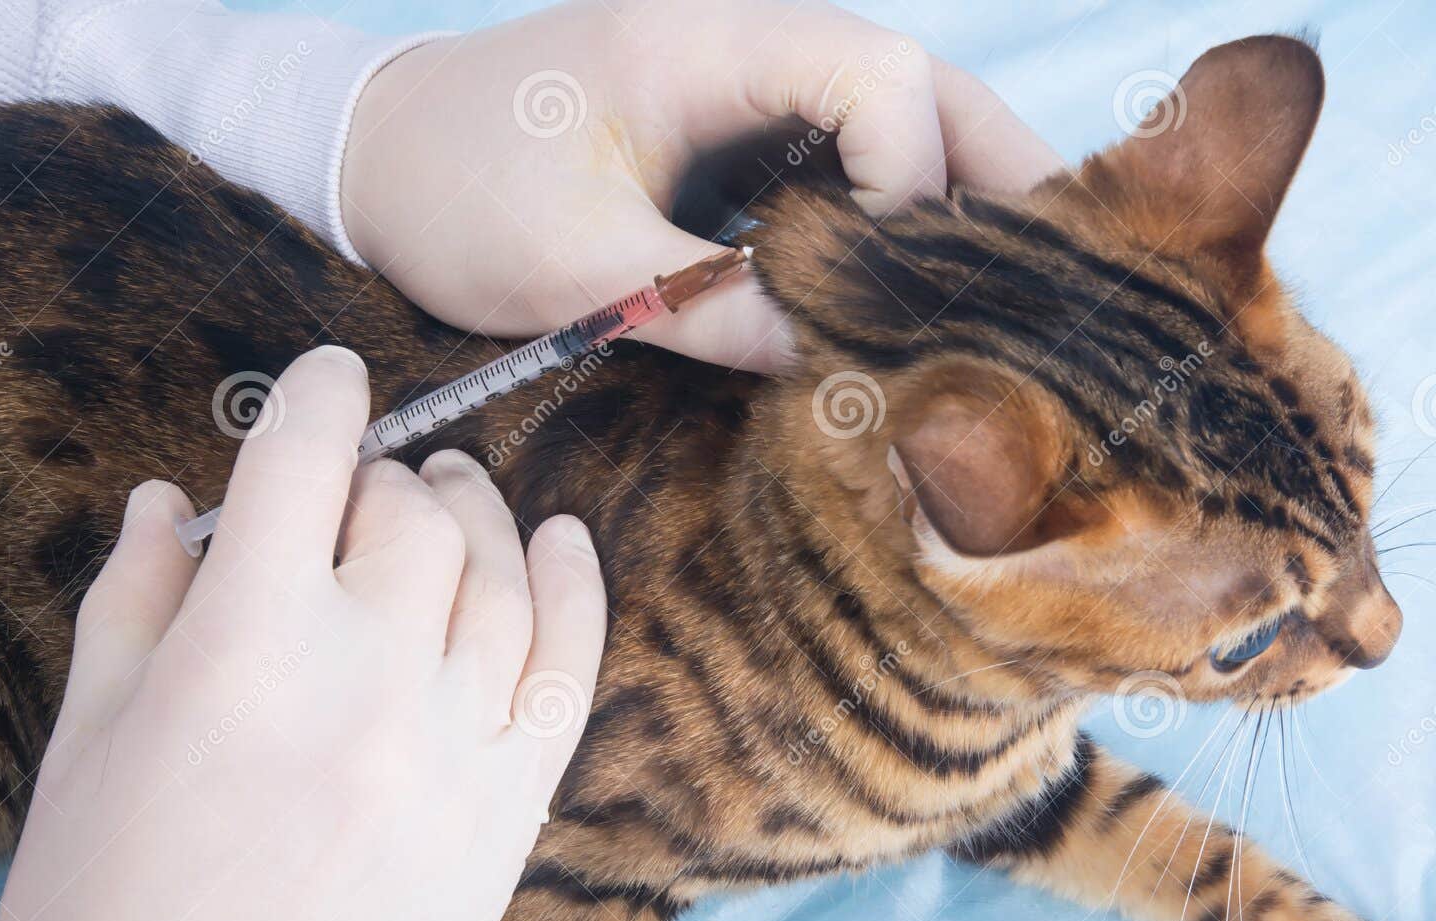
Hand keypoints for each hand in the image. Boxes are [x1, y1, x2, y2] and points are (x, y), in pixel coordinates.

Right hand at [0, 346, 606, 920]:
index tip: (329, 379)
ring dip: (478, 513)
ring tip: (455, 496)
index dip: (318, 394)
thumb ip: (137, 598)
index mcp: (241, 645)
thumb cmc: (110, 904)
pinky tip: (563, 537)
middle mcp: (363, 677)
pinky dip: (577, 586)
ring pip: (501, 570)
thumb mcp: (92, 736)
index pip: (301, 459)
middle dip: (383, 478)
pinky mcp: (509, 807)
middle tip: (362, 492)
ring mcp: (452, 744)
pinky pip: (570, 665)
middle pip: (410, 512)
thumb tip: (169, 500)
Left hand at [341, 0, 1060, 372]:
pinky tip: (913, 285)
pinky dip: (888, 215)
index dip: (913, 182)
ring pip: (889, 120)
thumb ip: (703, 309)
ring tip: (1010, 288)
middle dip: (990, 171)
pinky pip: (837, 160)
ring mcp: (740, 84)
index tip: (893, 288)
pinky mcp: (727, 134)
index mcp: (705, 38)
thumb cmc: (450, 190)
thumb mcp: (568, 266)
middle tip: (1063, 273)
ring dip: (950, 195)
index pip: (876, 79)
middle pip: (914, 85)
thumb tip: (830, 367)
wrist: (372, 154)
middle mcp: (743, 43)